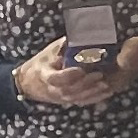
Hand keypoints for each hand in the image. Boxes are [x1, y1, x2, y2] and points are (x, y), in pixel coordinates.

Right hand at [15, 34, 137, 106]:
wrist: (30, 83)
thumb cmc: (43, 64)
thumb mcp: (49, 53)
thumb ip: (63, 47)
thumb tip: (80, 35)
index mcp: (44, 75)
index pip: (56, 78)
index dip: (68, 75)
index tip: (80, 69)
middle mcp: (52, 89)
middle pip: (69, 90)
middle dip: (85, 83)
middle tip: (99, 75)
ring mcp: (61, 98)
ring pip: (77, 98)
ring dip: (92, 92)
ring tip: (105, 84)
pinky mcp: (69, 101)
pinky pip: (82, 102)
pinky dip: (95, 98)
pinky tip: (107, 93)